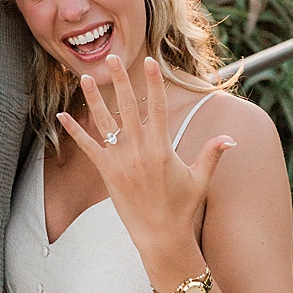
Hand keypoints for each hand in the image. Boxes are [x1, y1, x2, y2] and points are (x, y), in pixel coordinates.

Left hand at [56, 55, 234, 255]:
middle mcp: (139, 150)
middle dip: (120, 80)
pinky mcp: (105, 171)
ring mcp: (120, 160)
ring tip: (83, 78)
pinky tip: (61, 115)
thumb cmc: (182, 206)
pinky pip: (87, 146)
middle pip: (128, 107)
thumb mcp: (200, 179)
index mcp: (162, 147)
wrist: (160, 234)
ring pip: (104, 122)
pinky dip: (74, 131)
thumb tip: (231, 138)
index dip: (153, 82)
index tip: (149, 61)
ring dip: (93, 99)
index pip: (158, 107)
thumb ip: (211, 155)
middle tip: (112, 58)